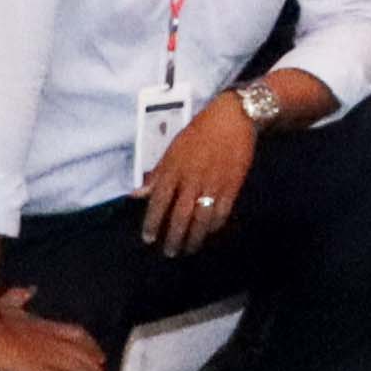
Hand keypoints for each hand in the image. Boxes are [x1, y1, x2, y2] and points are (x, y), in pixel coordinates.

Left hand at [141, 89, 261, 257]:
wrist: (233, 119)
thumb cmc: (199, 132)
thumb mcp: (173, 149)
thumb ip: (157, 174)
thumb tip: (137, 194)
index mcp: (174, 169)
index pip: (159, 202)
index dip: (152, 223)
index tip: (149, 239)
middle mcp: (191, 180)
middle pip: (180, 216)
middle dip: (174, 238)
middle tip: (170, 252)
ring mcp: (213, 184)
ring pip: (201, 219)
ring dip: (194, 238)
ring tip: (189, 249)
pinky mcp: (232, 186)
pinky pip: (222, 213)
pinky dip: (215, 226)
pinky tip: (209, 232)